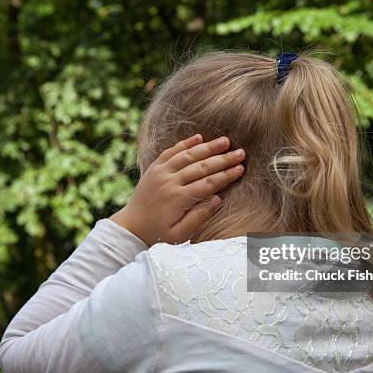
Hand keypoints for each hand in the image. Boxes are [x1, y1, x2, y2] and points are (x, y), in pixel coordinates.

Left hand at [110, 134, 244, 245]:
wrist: (131, 227)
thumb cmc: (158, 233)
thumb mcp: (180, 234)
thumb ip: (199, 217)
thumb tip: (218, 199)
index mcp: (178, 199)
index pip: (208, 183)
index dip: (226, 175)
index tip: (241, 169)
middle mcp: (169, 182)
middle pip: (201, 167)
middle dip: (223, 159)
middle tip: (241, 152)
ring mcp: (160, 172)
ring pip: (187, 155)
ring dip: (208, 147)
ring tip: (225, 141)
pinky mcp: (154, 168)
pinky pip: (171, 152)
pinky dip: (185, 143)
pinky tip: (199, 137)